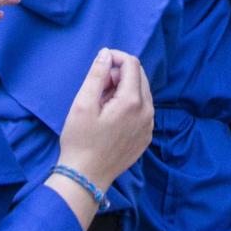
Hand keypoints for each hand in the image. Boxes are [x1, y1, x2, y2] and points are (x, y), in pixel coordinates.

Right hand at [55, 49, 153, 193]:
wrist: (86, 177)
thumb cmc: (80, 140)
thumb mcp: (83, 104)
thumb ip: (97, 75)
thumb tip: (106, 54)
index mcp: (132, 101)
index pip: (132, 64)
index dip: (115, 58)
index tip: (99, 66)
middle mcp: (147, 111)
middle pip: (139, 76)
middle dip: (120, 74)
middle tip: (98, 88)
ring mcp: (149, 126)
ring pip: (142, 93)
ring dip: (124, 89)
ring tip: (102, 104)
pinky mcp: (146, 136)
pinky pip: (143, 110)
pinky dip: (129, 105)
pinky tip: (111, 117)